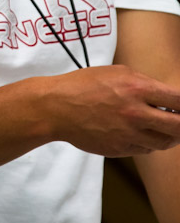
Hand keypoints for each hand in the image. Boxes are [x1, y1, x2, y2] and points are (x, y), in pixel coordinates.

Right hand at [46, 65, 179, 155]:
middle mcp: (136, 113)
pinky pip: (144, 149)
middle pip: (179, 126)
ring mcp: (128, 134)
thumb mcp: (115, 72)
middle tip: (179, 120)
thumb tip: (167, 97)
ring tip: (163, 128)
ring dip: (169, 136)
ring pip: (165, 142)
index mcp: (137, 89)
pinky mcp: (119, 148)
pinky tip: (140, 133)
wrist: (54, 107)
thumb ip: (144, 83)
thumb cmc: (82, 85)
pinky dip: (147, 142)